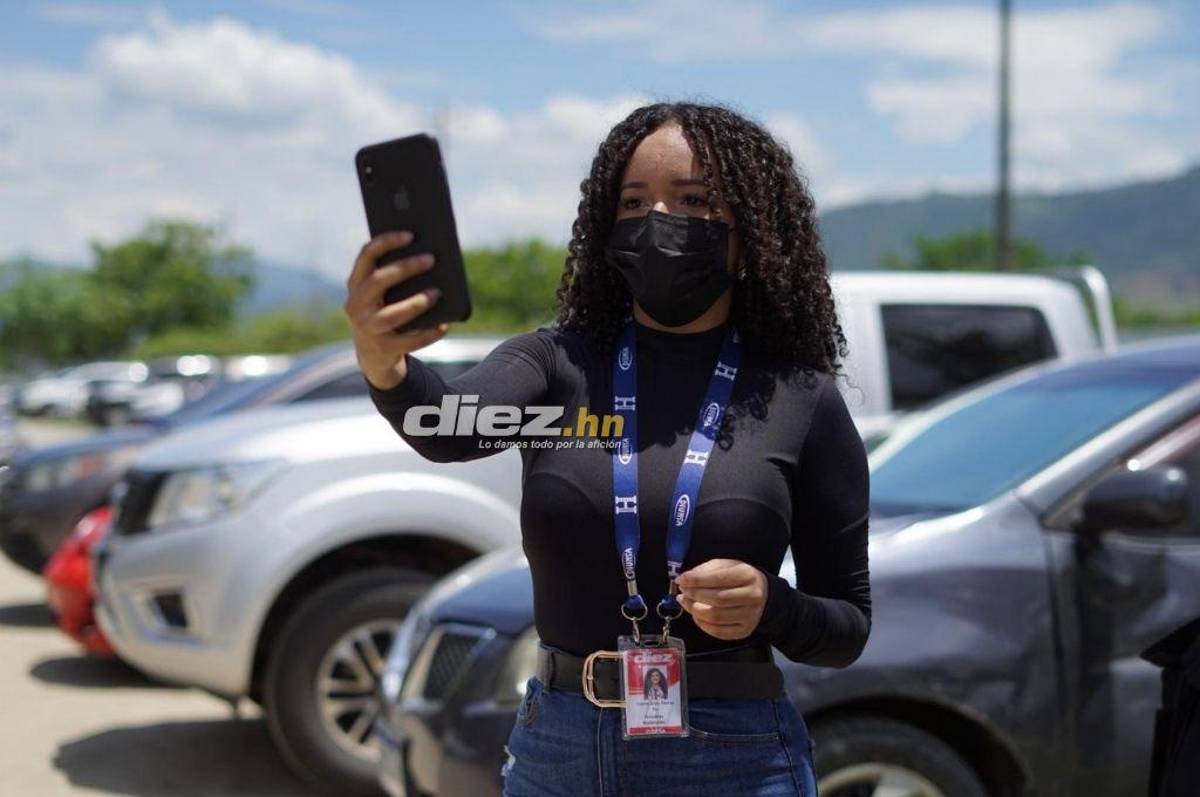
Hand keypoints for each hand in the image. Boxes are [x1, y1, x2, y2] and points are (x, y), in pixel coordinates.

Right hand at [344, 230, 448, 389]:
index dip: (386, 242)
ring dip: (416, 303)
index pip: (366, 255)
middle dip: (405, 268)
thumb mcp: (383, 294)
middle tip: (431, 259)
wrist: (374, 354)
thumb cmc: (385, 311)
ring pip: (392, 314)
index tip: (410, 234)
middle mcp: (356, 305)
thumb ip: (396, 276)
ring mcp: (367, 328)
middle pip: (378, 281)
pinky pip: (409, 341)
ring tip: (437, 293)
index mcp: (356, 284)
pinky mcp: (384, 348)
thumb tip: (430, 257)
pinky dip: (428, 333)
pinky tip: (443, 325)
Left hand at [675, 558, 768, 640]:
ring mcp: (750, 616)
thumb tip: (686, 579)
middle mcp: (752, 596)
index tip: (681, 580)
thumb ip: (705, 570)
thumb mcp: (725, 565)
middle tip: (683, 591)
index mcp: (748, 575)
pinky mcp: (744, 630)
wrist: (761, 593)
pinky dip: (702, 624)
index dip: (696, 580)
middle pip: (717, 599)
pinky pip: (718, 632)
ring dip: (694, 610)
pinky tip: (696, 615)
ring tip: (686, 602)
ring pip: (716, 617)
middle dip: (694, 595)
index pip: (718, 579)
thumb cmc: (739, 578)